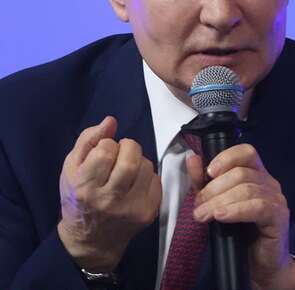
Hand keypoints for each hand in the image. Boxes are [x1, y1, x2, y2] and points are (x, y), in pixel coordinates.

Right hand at [57, 116, 161, 270]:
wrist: (91, 240)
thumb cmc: (77, 198)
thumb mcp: (71, 168)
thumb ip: (87, 140)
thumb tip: (111, 121)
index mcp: (85, 187)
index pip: (105, 150)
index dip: (107, 145)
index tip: (103, 153)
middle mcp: (109, 200)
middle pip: (131, 159)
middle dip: (128, 147)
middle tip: (121, 153)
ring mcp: (131, 208)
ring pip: (147, 167)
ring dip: (139, 161)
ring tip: (127, 170)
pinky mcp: (148, 213)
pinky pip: (157, 180)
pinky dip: (148, 176)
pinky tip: (135, 184)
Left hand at [189, 143, 294, 288]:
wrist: (261, 265)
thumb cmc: (241, 234)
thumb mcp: (218, 204)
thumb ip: (205, 183)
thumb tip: (193, 159)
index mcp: (258, 175)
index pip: (246, 153)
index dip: (226, 158)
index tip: (207, 173)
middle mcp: (270, 183)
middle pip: (242, 173)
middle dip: (214, 188)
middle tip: (198, 206)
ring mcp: (276, 199)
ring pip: (247, 189)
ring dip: (219, 202)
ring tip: (202, 215)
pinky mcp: (279, 217)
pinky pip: (258, 206)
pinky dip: (236, 210)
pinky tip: (221, 217)